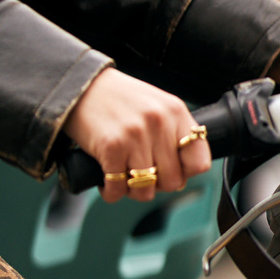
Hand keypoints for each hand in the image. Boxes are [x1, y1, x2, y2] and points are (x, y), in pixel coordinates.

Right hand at [62, 66, 210, 195]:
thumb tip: (182, 174)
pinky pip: (118, 188)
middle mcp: (159, 123)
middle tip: (141, 176)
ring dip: (132, 191)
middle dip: (156, 185)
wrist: (80, 86)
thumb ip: (172, 132)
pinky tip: (106, 182)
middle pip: (172, 181)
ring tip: (123, 179)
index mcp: (175, 111)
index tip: (170, 171)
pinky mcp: (111, 146)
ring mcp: (135, 135)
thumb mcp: (155, 105)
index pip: (199, 161)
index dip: (185, 173)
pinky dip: (111, 192)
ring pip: (145, 189)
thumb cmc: (118, 100)